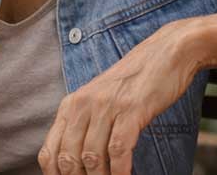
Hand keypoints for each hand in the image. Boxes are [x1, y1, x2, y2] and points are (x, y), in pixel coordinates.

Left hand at [38, 21, 199, 174]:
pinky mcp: (130, 110)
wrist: (166, 53)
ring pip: (92, 157)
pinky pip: (118, 149)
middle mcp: (83, 104)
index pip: (50, 152)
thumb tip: (77, 164)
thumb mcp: (100, 101)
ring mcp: (106, 106)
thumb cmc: (134, 83)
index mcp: (71, 105)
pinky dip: (120, 171)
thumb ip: (85, 127)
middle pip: (68, 158)